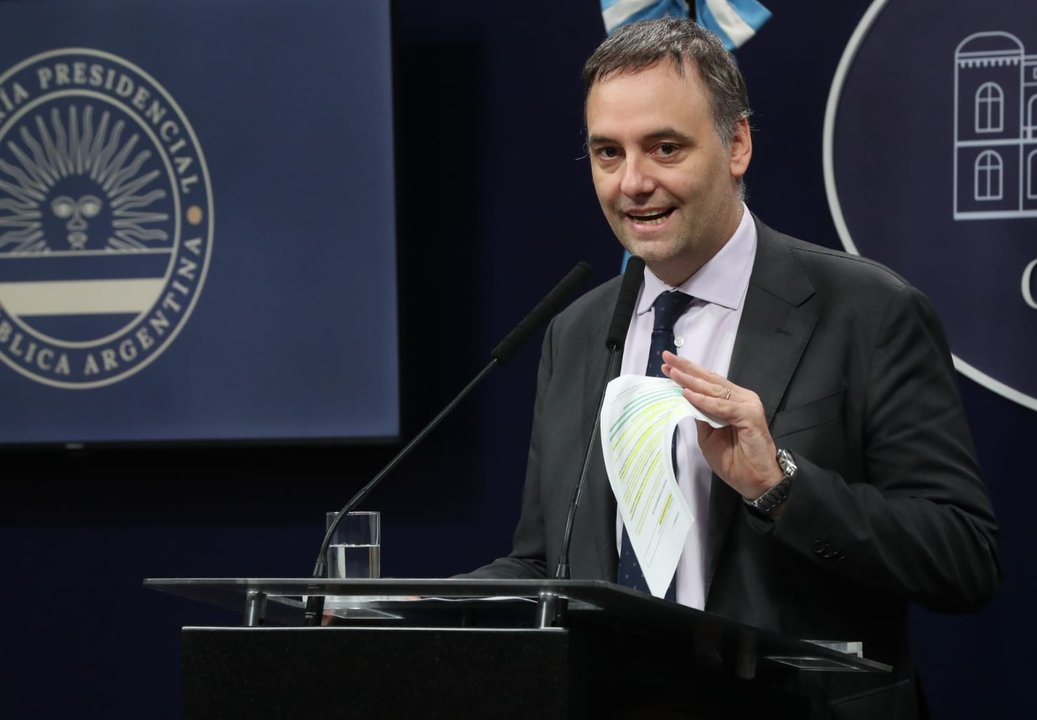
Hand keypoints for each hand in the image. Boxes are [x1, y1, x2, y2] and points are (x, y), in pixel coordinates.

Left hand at [660, 351, 781, 498]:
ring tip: (674, 373)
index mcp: (731, 401)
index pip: (707, 383)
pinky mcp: (750, 415)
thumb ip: (700, 417)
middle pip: (710, 380)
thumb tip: (684, 399)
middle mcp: (741, 398)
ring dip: (692, 381)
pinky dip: (705, 401)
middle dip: (687, 369)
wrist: (757, 480)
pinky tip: (689, 394)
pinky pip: (723, 406)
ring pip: (715, 390)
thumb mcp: (708, 437)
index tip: (668, 366)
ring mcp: (747, 405)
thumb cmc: (735, 461)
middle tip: (668, 359)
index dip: (688, 374)